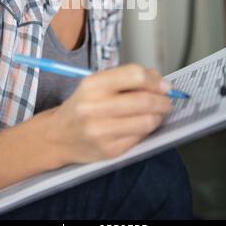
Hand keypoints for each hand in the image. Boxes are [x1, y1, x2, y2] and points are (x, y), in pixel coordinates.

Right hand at [45, 63, 171, 164]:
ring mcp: (102, 131)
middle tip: (166, 100)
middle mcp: (94, 108)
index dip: (155, 80)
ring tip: (156, 112)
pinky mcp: (110, 150)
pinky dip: (147, 129)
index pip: (134, 75)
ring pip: (147, 121)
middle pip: (145, 100)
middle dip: (163, 100)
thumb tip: (160, 82)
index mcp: (92, 85)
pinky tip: (142, 125)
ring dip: (159, 116)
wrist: (59, 136)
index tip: (163, 84)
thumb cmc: (83, 105)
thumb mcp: (97, 84)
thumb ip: (126, 78)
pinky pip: (141, 137)